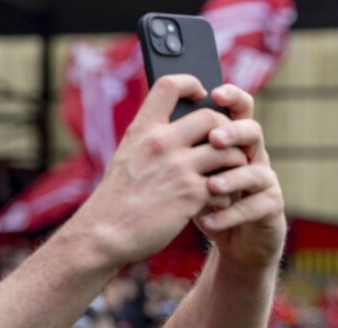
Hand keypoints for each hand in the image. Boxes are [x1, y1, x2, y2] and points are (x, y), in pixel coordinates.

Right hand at [86, 75, 247, 264]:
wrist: (104, 233)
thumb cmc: (116, 199)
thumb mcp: (127, 157)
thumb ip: (151, 140)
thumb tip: (181, 130)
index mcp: (142, 130)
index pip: (170, 85)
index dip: (191, 83)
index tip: (202, 93)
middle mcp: (160, 143)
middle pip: (212, 118)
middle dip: (226, 132)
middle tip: (223, 147)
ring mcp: (178, 168)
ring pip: (228, 151)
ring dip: (233, 164)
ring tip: (224, 177)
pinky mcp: (191, 194)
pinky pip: (225, 185)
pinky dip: (226, 194)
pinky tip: (214, 202)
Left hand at [195, 85, 285, 270]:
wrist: (230, 239)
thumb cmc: (203, 199)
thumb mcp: (187, 172)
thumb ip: (180, 149)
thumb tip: (153, 125)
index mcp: (233, 141)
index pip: (238, 109)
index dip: (232, 97)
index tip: (215, 92)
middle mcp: (252, 156)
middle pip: (253, 132)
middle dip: (234, 133)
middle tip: (214, 139)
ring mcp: (264, 182)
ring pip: (256, 172)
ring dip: (232, 178)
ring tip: (211, 185)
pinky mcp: (270, 209)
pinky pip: (254, 208)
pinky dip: (229, 215)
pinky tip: (207, 221)